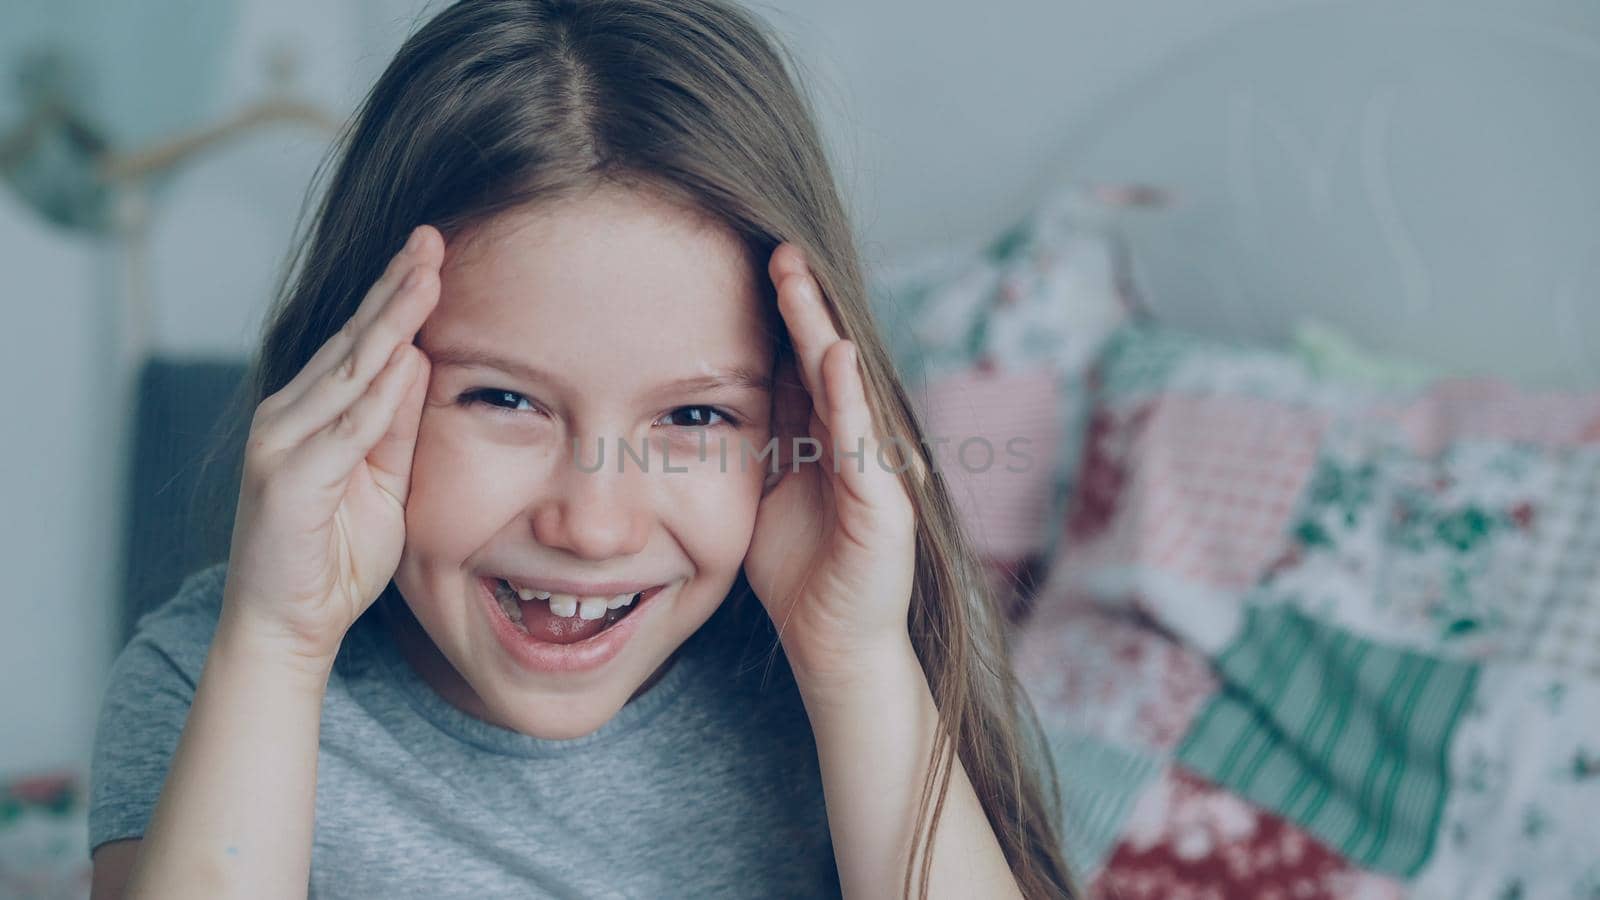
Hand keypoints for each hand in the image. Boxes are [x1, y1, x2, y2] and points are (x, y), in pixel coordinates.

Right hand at [220, 225, 441, 669]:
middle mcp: (290, 415)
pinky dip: (375, 396)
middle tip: (432, 238)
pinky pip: (343, 431)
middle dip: (396, 288)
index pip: (362, 343)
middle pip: (353, 341)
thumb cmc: (336, 557)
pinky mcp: (286, 478)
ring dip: (390, 321)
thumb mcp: (385, 483)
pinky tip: (404, 357)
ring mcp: (283, 443)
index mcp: (314, 413)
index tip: (434, 254)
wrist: (288, 625)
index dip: (397, 298)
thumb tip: (417, 359)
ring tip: (425, 275)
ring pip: (348, 372)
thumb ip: (396, 426)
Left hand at [741, 243, 918, 691]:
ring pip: (845, 388)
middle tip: (782, 250)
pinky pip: (861, 444)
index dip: (785, 316)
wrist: (834, 643)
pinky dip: (849, 400)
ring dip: (823, 332)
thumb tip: (724, 398)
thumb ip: (761, 444)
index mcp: (824, 440)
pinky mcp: (884, 505)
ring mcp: (875, 471)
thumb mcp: (766, 494)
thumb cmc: (800, 573)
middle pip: (826, 360)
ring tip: (802, 281)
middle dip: (803, 305)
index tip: (760, 263)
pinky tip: (836, 357)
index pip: (803, 364)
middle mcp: (855, 445)